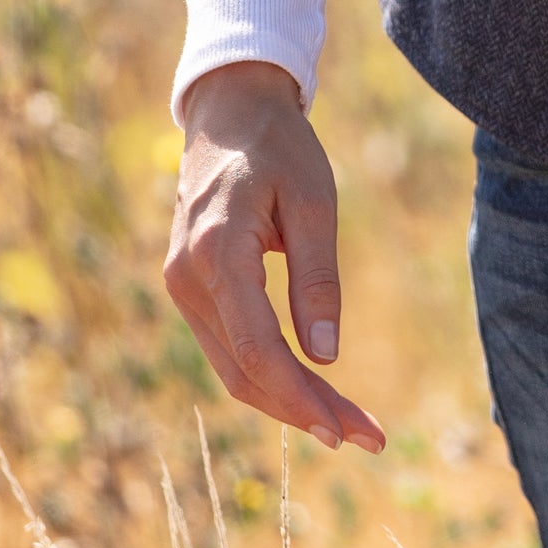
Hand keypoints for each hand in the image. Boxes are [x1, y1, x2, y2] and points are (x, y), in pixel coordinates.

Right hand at [164, 63, 386, 451]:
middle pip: (245, 370)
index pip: (258, 350)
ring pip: (233, 368)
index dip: (301, 396)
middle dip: (304, 410)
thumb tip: (326, 354)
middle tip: (366, 436)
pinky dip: (267, 374)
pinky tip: (310, 388)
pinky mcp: (189, 288)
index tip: (346, 429)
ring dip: (287, 400)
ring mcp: (181, 285)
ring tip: (347, 422)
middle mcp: (188, 278)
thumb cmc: (278, 148)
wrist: (228, 111)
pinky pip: (227, 346)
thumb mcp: (314, 201)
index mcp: (217, 253)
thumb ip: (317, 277)